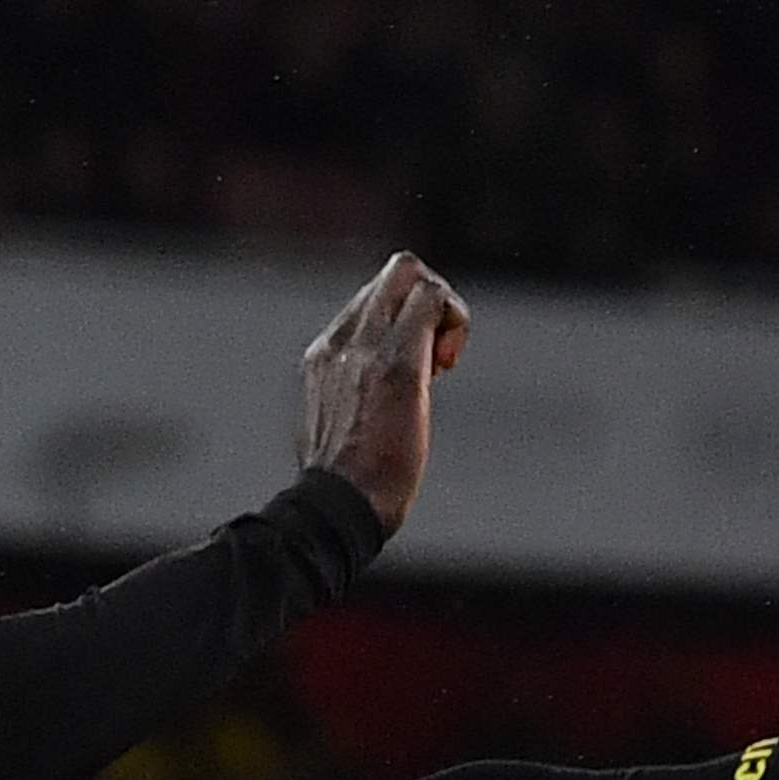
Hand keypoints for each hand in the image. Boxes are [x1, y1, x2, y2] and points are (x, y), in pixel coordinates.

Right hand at [301, 253, 471, 538]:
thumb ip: (352, 401)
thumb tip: (372, 408)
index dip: (406, 322)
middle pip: (394, 272)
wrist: (337, 507)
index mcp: (324, 356)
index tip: (421, 368)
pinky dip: (454, 318)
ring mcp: (364, 347)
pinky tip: (448, 363)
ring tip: (443, 363)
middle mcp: (340, 341)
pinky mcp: (396, 363)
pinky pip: (431, 297)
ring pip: (409, 272)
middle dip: (430, 300)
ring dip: (444, 310)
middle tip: (440, 354)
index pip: (373, 301)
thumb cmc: (347, 486)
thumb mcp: (337, 429)